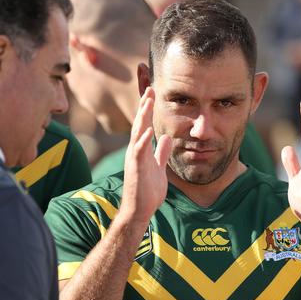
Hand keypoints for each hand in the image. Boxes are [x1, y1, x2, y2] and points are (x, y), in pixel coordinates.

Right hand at [120, 87, 172, 224]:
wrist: (139, 210)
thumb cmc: (147, 191)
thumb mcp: (159, 167)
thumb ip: (161, 152)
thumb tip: (166, 138)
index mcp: (142, 150)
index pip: (144, 125)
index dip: (148, 109)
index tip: (152, 93)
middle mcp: (136, 151)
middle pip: (139, 123)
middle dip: (144, 106)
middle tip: (150, 89)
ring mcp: (134, 159)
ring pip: (137, 133)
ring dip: (142, 117)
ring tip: (147, 102)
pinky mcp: (135, 168)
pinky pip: (139, 151)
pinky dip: (143, 140)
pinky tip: (148, 130)